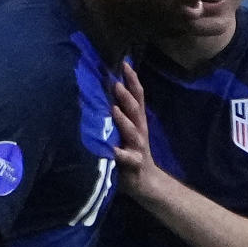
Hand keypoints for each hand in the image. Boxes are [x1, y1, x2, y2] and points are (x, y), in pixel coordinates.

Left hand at [111, 61, 163, 199]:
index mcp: (137, 121)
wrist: (145, 182)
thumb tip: (102, 92)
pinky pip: (127, 159)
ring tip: (114, 110)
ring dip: (124, 120)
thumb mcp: (125, 131)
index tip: (125, 64)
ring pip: (133, 131)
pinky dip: (121, 154)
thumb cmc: (130, 152)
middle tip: (116, 83)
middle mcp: (139, 131)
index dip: (132, 80)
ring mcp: (137, 147)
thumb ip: (118, 114)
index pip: (137, 96)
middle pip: (135, 110)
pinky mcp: (134, 164)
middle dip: (127, 96)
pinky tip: (114, 150)